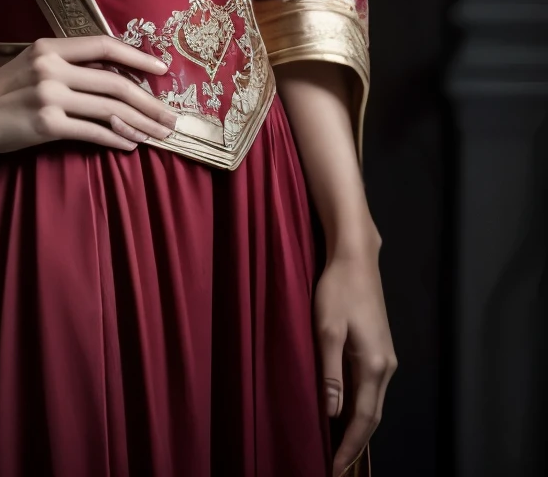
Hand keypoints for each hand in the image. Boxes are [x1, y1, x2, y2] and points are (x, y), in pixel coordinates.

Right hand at [0, 35, 178, 153]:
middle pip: (115, 81)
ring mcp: (50, 96)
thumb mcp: (34, 62)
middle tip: (170, 116)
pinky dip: (117, 139)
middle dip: (149, 101)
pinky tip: (131, 145)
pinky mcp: (47, 125)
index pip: (104, 45)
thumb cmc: (4, 89)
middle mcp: (52, 68)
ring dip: (140, 123)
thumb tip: (115, 75)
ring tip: (158, 134)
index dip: (137, 57)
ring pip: (109, 108)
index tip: (163, 70)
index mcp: (51, 47)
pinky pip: (93, 132)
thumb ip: (69, 63)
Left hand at [314, 242, 396, 474]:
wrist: (356, 258)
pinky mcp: (380, 347)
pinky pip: (371, 387)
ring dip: (358, 425)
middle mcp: (387, 366)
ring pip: (374, 402)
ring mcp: (386, 356)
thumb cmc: (338, 290)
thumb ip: (330, 373)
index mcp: (375, 366)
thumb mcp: (327, 330)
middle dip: (355, 442)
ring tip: (337, 444)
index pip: (364, 419)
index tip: (335, 469)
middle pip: (373, 415)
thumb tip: (332, 413)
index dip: (350, 447)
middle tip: (335, 464)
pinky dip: (360, 406)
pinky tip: (344, 409)